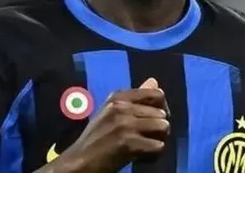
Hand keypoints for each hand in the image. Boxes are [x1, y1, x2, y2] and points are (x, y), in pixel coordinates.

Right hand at [44, 78, 169, 172]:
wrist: (80, 162)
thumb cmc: (96, 139)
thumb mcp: (112, 112)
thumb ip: (134, 99)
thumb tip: (154, 81)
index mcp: (118, 97)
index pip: (156, 94)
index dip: (162, 109)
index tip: (154, 121)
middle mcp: (122, 107)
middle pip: (162, 114)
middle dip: (159, 129)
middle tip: (145, 140)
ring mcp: (125, 124)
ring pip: (164, 128)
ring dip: (158, 141)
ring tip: (144, 148)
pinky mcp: (129, 143)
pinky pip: (159, 147)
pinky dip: (153, 156)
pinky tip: (141, 157)